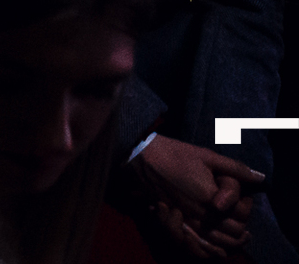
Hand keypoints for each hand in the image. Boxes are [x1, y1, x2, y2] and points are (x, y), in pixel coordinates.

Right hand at [132, 137, 261, 258]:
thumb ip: (235, 169)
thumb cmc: (175, 154)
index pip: (241, 216)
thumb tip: (261, 178)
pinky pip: (198, 246)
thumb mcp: (207, 156)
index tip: (244, 197)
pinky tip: (217, 245)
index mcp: (211, 198)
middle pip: (233, 232)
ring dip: (230, 242)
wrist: (142, 158)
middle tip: (241, 214)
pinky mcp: (177, 223)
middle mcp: (201, 214)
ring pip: (217, 243)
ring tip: (237, 236)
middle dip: (241, 226)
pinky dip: (210, 249)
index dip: (247, 207)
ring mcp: (188, 221)